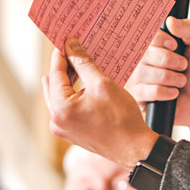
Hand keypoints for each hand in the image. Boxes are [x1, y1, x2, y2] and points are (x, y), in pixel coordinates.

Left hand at [42, 38, 158, 167]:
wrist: (135, 149)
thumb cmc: (122, 119)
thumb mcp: (103, 84)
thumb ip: (83, 63)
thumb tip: (70, 45)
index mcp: (60, 109)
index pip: (55, 74)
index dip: (62, 54)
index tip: (67, 40)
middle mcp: (56, 121)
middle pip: (55, 85)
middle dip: (65, 67)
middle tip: (74, 49)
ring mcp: (62, 129)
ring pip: (60, 97)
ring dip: (69, 81)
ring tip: (82, 65)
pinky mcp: (71, 133)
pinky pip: (67, 108)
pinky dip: (74, 95)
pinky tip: (85, 84)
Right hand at [126, 18, 189, 133]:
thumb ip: (189, 30)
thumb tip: (170, 21)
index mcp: (156, 47)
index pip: (147, 37)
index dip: (160, 40)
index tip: (175, 46)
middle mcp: (144, 62)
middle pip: (145, 55)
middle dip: (169, 60)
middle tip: (184, 66)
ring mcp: (139, 80)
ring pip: (144, 73)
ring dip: (169, 77)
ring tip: (182, 81)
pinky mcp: (140, 99)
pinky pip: (145, 91)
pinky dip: (164, 92)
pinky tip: (174, 93)